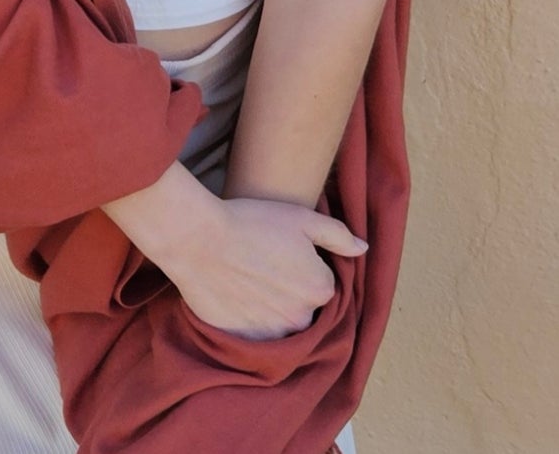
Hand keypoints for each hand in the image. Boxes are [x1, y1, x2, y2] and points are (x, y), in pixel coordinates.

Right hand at [166, 194, 368, 341]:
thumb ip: (338, 236)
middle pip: (303, 308)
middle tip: (264, 268)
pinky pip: (258, 337)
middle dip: (291, 293)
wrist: (198, 240)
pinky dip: (251, 323)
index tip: (284, 255)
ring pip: (281, 324)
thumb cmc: (250, 222)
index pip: (322, 284)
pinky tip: (237, 299)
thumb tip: (363, 250)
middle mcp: (304, 318)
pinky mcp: (248, 343)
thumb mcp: (300, 217)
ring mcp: (275, 334)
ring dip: (272, 310)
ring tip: (249, 283)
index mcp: (321, 288)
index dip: (304, 268)